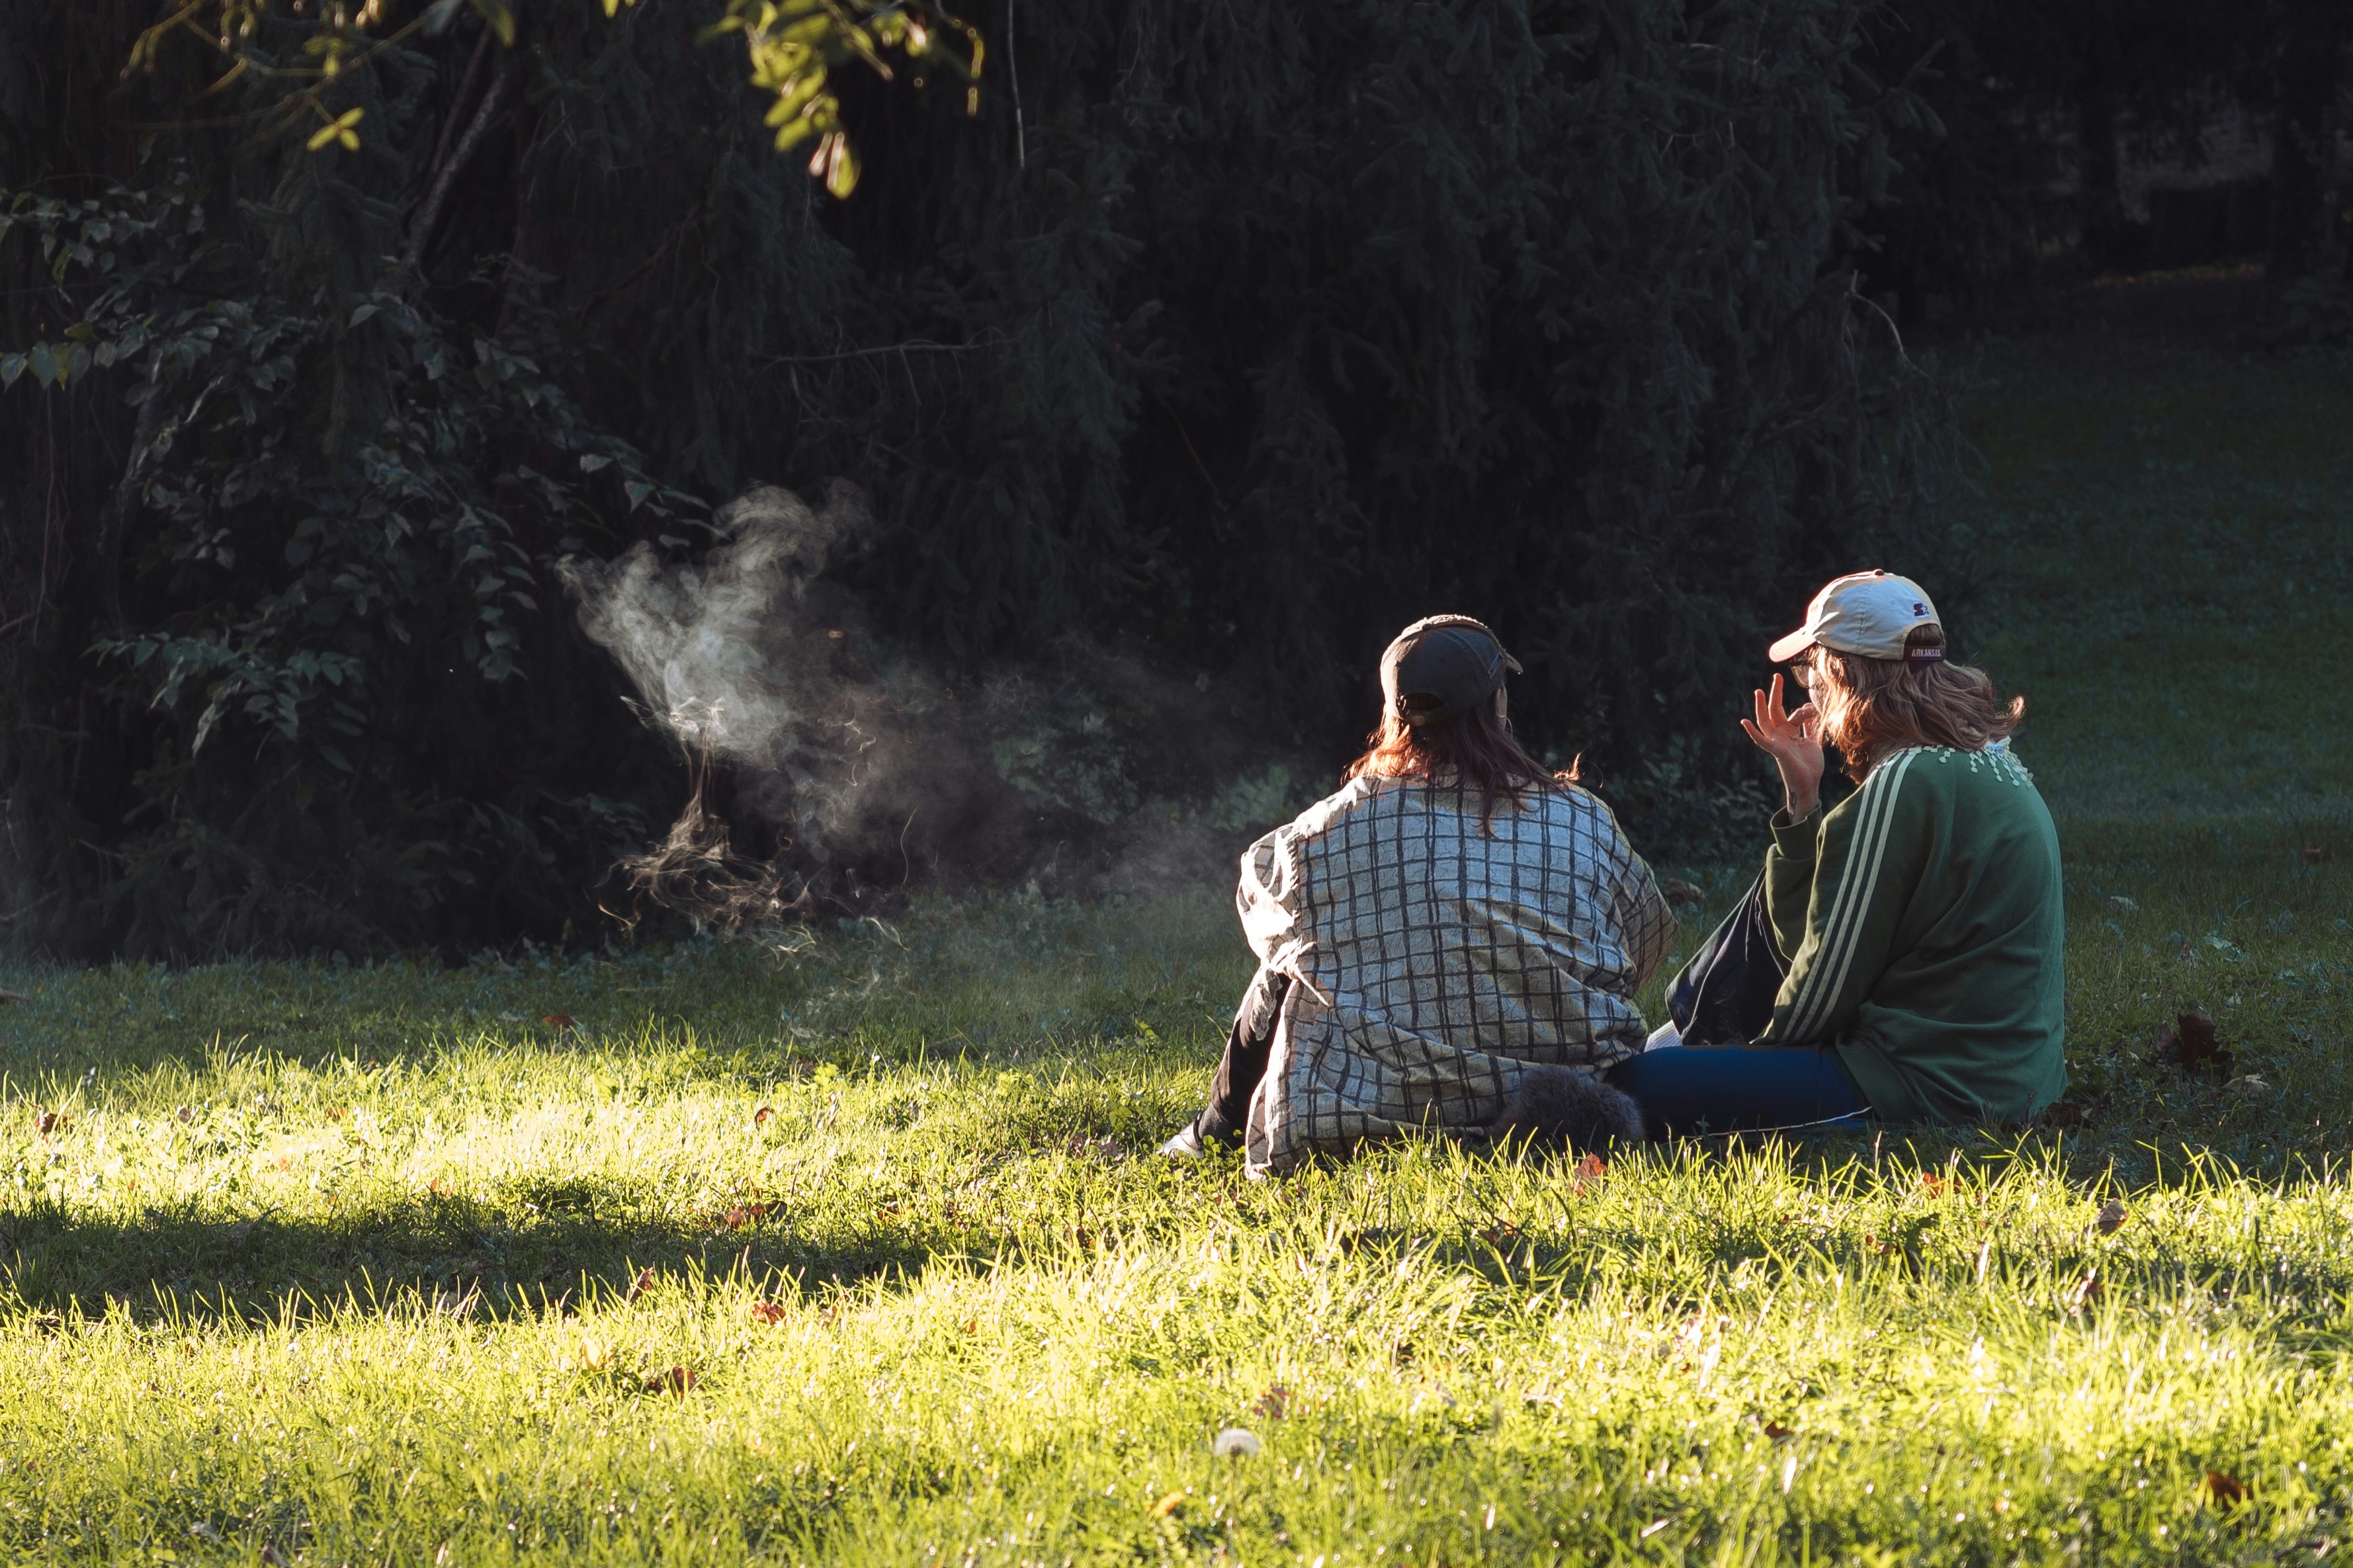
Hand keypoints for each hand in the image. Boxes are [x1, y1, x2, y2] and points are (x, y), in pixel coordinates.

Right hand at [1740, 672, 1824, 820]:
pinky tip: (1744, 722)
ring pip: (1765, 721)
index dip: (1803, 709)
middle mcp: (1780, 735)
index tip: (1813, 709)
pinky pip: (1761, 740)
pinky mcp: (1775, 751)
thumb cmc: (1809, 766)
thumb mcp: (1812, 742)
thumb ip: (1809, 729)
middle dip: (1776, 693)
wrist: (1809, 784)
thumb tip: (1812, 716)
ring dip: (1762, 706)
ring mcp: (1776, 742)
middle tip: (1776, 676)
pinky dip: (1752, 732)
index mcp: (1789, 733)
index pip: (1792, 713)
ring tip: (1759, 692)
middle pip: (1775, 710)